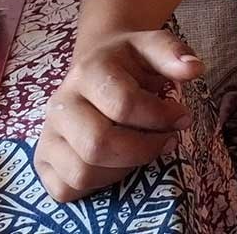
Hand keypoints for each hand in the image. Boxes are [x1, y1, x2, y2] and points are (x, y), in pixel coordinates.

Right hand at [34, 29, 204, 202]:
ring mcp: (48, 134)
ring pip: (81, 173)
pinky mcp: (42, 159)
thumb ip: (172, 53)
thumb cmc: (128, 62)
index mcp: (88, 71)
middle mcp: (61, 104)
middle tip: (166, 141)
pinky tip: (116, 165)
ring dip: (122, 170)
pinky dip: (96, 186)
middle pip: (98, 145)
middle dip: (143, 150)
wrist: (95, 64)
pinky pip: (64, 189)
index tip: (181, 117)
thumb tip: (194, 68)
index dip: (160, 117)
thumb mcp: (151, 47)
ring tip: (142, 152)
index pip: (124, 105)